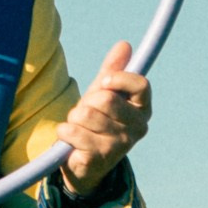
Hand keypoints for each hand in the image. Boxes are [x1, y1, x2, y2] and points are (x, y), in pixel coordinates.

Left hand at [59, 41, 150, 196]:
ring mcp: (119, 146)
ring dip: (73, 118)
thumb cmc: (97, 122)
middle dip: (87, 101)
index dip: (120, 79)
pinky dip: (64, 132)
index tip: (105, 82)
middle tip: (86, 112)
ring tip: (78, 127)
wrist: (85, 162)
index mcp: (143, 109)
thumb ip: (113, 70)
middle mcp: (137, 128)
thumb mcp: (104, 93)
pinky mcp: (99, 159)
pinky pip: (72, 132)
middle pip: (105, 99)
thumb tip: (124, 44)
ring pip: (85, 114)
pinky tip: (71, 141)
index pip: (141, 85)